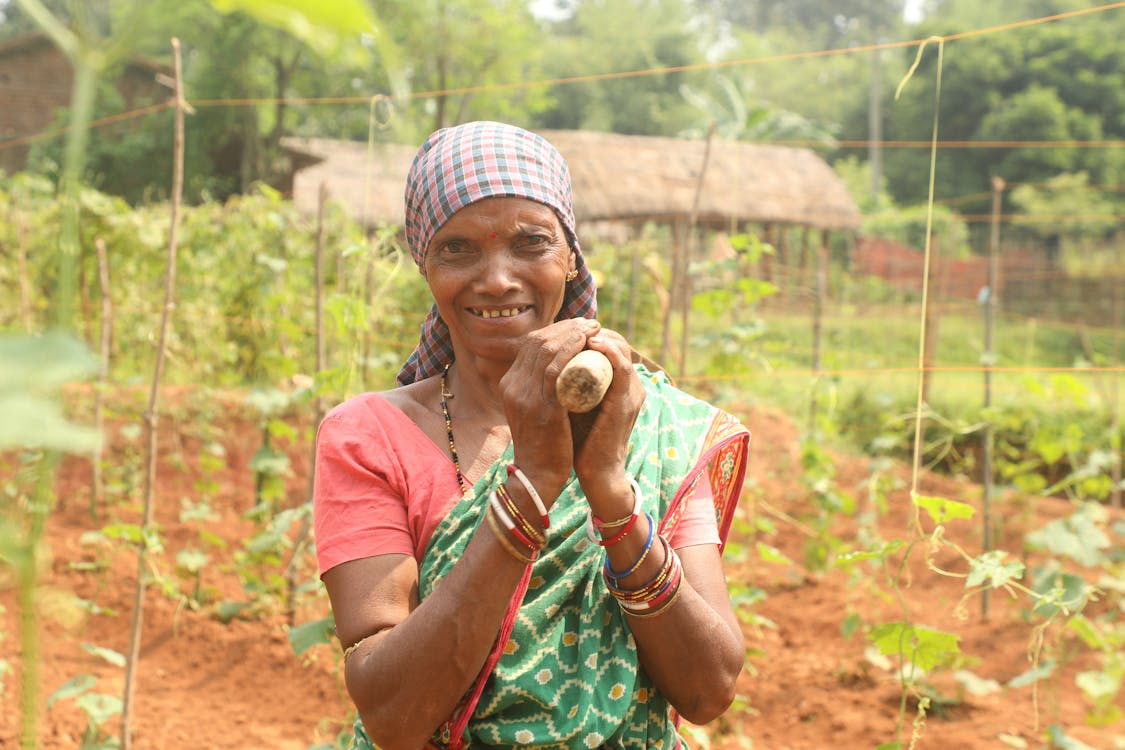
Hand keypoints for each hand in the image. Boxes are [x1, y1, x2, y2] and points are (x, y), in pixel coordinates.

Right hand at [498, 317, 601, 502]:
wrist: (538, 477)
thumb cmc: (545, 445)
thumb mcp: (534, 411)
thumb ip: (540, 390)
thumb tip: (562, 370)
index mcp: (509, 384)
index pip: (530, 344)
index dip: (556, 330)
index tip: (580, 326)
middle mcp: (512, 386)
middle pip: (538, 341)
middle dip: (567, 326)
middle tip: (591, 322)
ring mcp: (524, 396)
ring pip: (546, 350)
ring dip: (572, 333)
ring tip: (593, 327)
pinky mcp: (541, 408)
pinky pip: (554, 370)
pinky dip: (571, 351)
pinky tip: (587, 343)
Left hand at [570, 328, 644, 503]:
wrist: (596, 472)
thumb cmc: (580, 440)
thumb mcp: (573, 403)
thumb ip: (566, 384)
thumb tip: (540, 363)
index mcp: (619, 381)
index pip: (608, 342)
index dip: (584, 332)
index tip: (560, 329)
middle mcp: (630, 382)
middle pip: (614, 339)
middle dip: (587, 329)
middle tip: (565, 326)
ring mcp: (631, 391)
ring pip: (619, 347)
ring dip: (596, 334)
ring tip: (573, 330)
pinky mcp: (626, 402)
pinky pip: (621, 368)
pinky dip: (607, 352)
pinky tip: (590, 344)